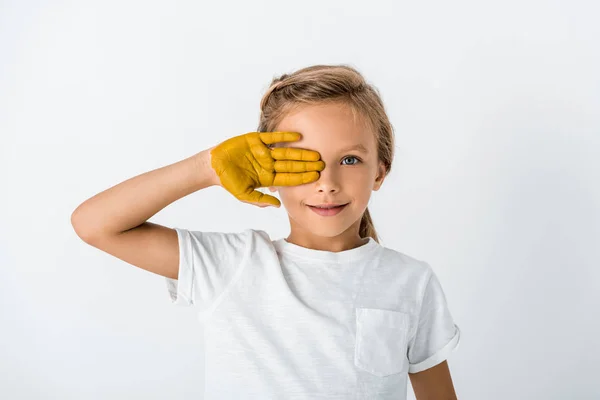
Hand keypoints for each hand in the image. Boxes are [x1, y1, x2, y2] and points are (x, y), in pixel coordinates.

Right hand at [210, 131, 324, 207]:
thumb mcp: (244, 195)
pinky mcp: (256, 140)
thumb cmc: (228, 181)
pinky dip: (284, 136)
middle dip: (306, 165)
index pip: (289, 178)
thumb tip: (277, 205)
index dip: (302, 177)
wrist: (213, 166)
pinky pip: (273, 138)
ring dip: (300, 152)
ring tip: (314, 153)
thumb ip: (260, 200)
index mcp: (268, 177)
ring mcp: (264, 152)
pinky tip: (297, 136)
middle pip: (291, 165)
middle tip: (322, 164)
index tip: (316, 177)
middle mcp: (269, 164)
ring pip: (285, 152)